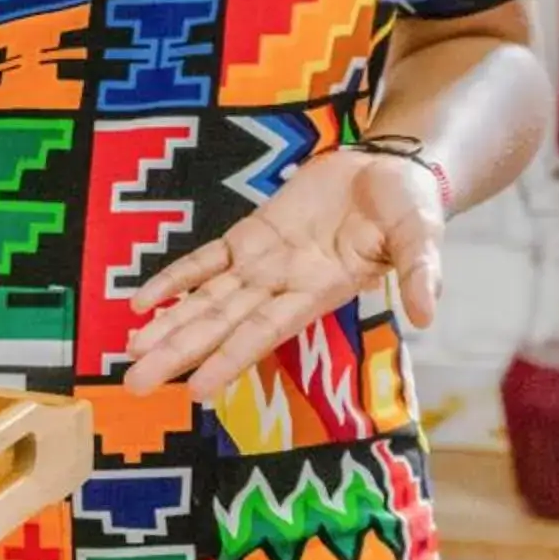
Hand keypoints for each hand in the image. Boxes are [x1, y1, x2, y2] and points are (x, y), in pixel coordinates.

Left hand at [120, 149, 444, 401]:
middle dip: (179, 352)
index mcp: (319, 292)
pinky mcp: (253, 234)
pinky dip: (176, 278)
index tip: (196, 389)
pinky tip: (142, 301)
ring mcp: (264, 261)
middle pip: (222, 323)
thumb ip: (419, 273)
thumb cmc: (410, 208)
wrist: (391, 171)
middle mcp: (283, 286)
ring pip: (208, 298)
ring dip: (169, 324)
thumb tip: (428, 316)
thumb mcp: (421, 235)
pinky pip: (208, 259)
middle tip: (135, 382)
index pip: (265, 331)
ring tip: (130, 352)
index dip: (231, 357)